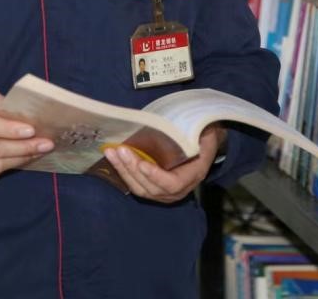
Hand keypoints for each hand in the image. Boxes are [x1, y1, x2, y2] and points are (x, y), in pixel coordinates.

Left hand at [104, 125, 225, 202]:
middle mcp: (178, 189)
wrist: (201, 145)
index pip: (172, 184)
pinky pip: (135, 184)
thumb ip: (199, 132)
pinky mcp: (152, 187)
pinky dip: (123, 172)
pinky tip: (113, 158)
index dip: (156, 177)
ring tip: (111, 153)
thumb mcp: (206, 133)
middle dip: (133, 169)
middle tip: (120, 150)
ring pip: (140, 188)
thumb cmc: (202, 136)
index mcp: (193, 175)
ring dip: (123, 170)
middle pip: (151, 187)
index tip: (143, 164)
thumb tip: (191, 125)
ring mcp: (163, 191)